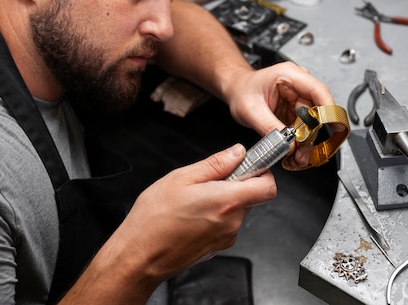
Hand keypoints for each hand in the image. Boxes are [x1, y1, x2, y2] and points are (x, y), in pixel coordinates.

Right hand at [68, 144, 276, 303]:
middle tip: (209, 180)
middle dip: (236, 184)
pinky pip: (225, 224)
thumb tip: (237, 152)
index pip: (268, 185)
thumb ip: (216, 164)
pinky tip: (192, 214)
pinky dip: (215, 216)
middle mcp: (232, 222)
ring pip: (237, 210)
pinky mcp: (217, 247)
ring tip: (194, 199)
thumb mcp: (182, 178)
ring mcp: (226, 237)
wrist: (140, 255)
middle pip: (252, 196)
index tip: (248, 163)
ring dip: (223, 200)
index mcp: (228, 201)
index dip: (261, 171)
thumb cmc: (155, 219)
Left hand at [223, 61, 335, 169]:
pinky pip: (304, 128)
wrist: (236, 90)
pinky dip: (300, 141)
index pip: (319, 91)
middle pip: (317, 112)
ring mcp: (299, 98)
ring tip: (296, 157)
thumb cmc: (242, 91)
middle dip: (311, 136)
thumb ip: (269, 127)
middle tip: (303, 154)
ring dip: (306, 142)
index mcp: (290, 75)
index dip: (330, 110)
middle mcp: (299, 85)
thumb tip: (289, 144)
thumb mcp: (250, 110)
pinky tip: (294, 151)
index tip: (335, 127)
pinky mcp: (297, 110)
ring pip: (312, 123)